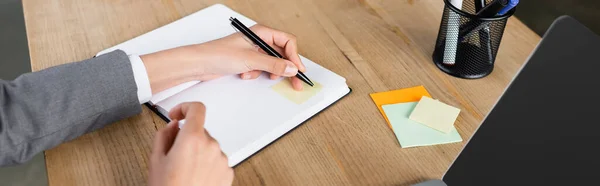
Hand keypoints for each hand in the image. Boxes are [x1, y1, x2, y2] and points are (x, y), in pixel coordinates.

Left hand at [141, 25, 305, 92]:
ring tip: (257, 74)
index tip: (298, 70)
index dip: (295, 56)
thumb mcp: (251, 60)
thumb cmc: (218, 54)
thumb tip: (292, 68)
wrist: (200, 63)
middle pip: (282, 54)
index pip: (287, 41)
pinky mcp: (247, 61)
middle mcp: (259, 40)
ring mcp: (253, 51)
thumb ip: (274, 64)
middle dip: (285, 68)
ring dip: (266, 72)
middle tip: (295, 82)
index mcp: (262, 32)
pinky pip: (261, 69)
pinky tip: (245, 74)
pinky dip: (255, 74)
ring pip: (272, 63)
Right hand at [149, 102, 232, 185]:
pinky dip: (207, 165)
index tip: (177, 115)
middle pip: (201, 131)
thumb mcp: (156, 160)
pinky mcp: (228, 173)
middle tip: (174, 155)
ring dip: (198, 153)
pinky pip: (216, 161)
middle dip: (188, 138)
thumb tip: (173, 126)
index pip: (197, 109)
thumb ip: (164, 135)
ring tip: (184, 172)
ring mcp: (222, 160)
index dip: (185, 107)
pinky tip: (195, 178)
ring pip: (209, 147)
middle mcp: (212, 146)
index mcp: (193, 139)